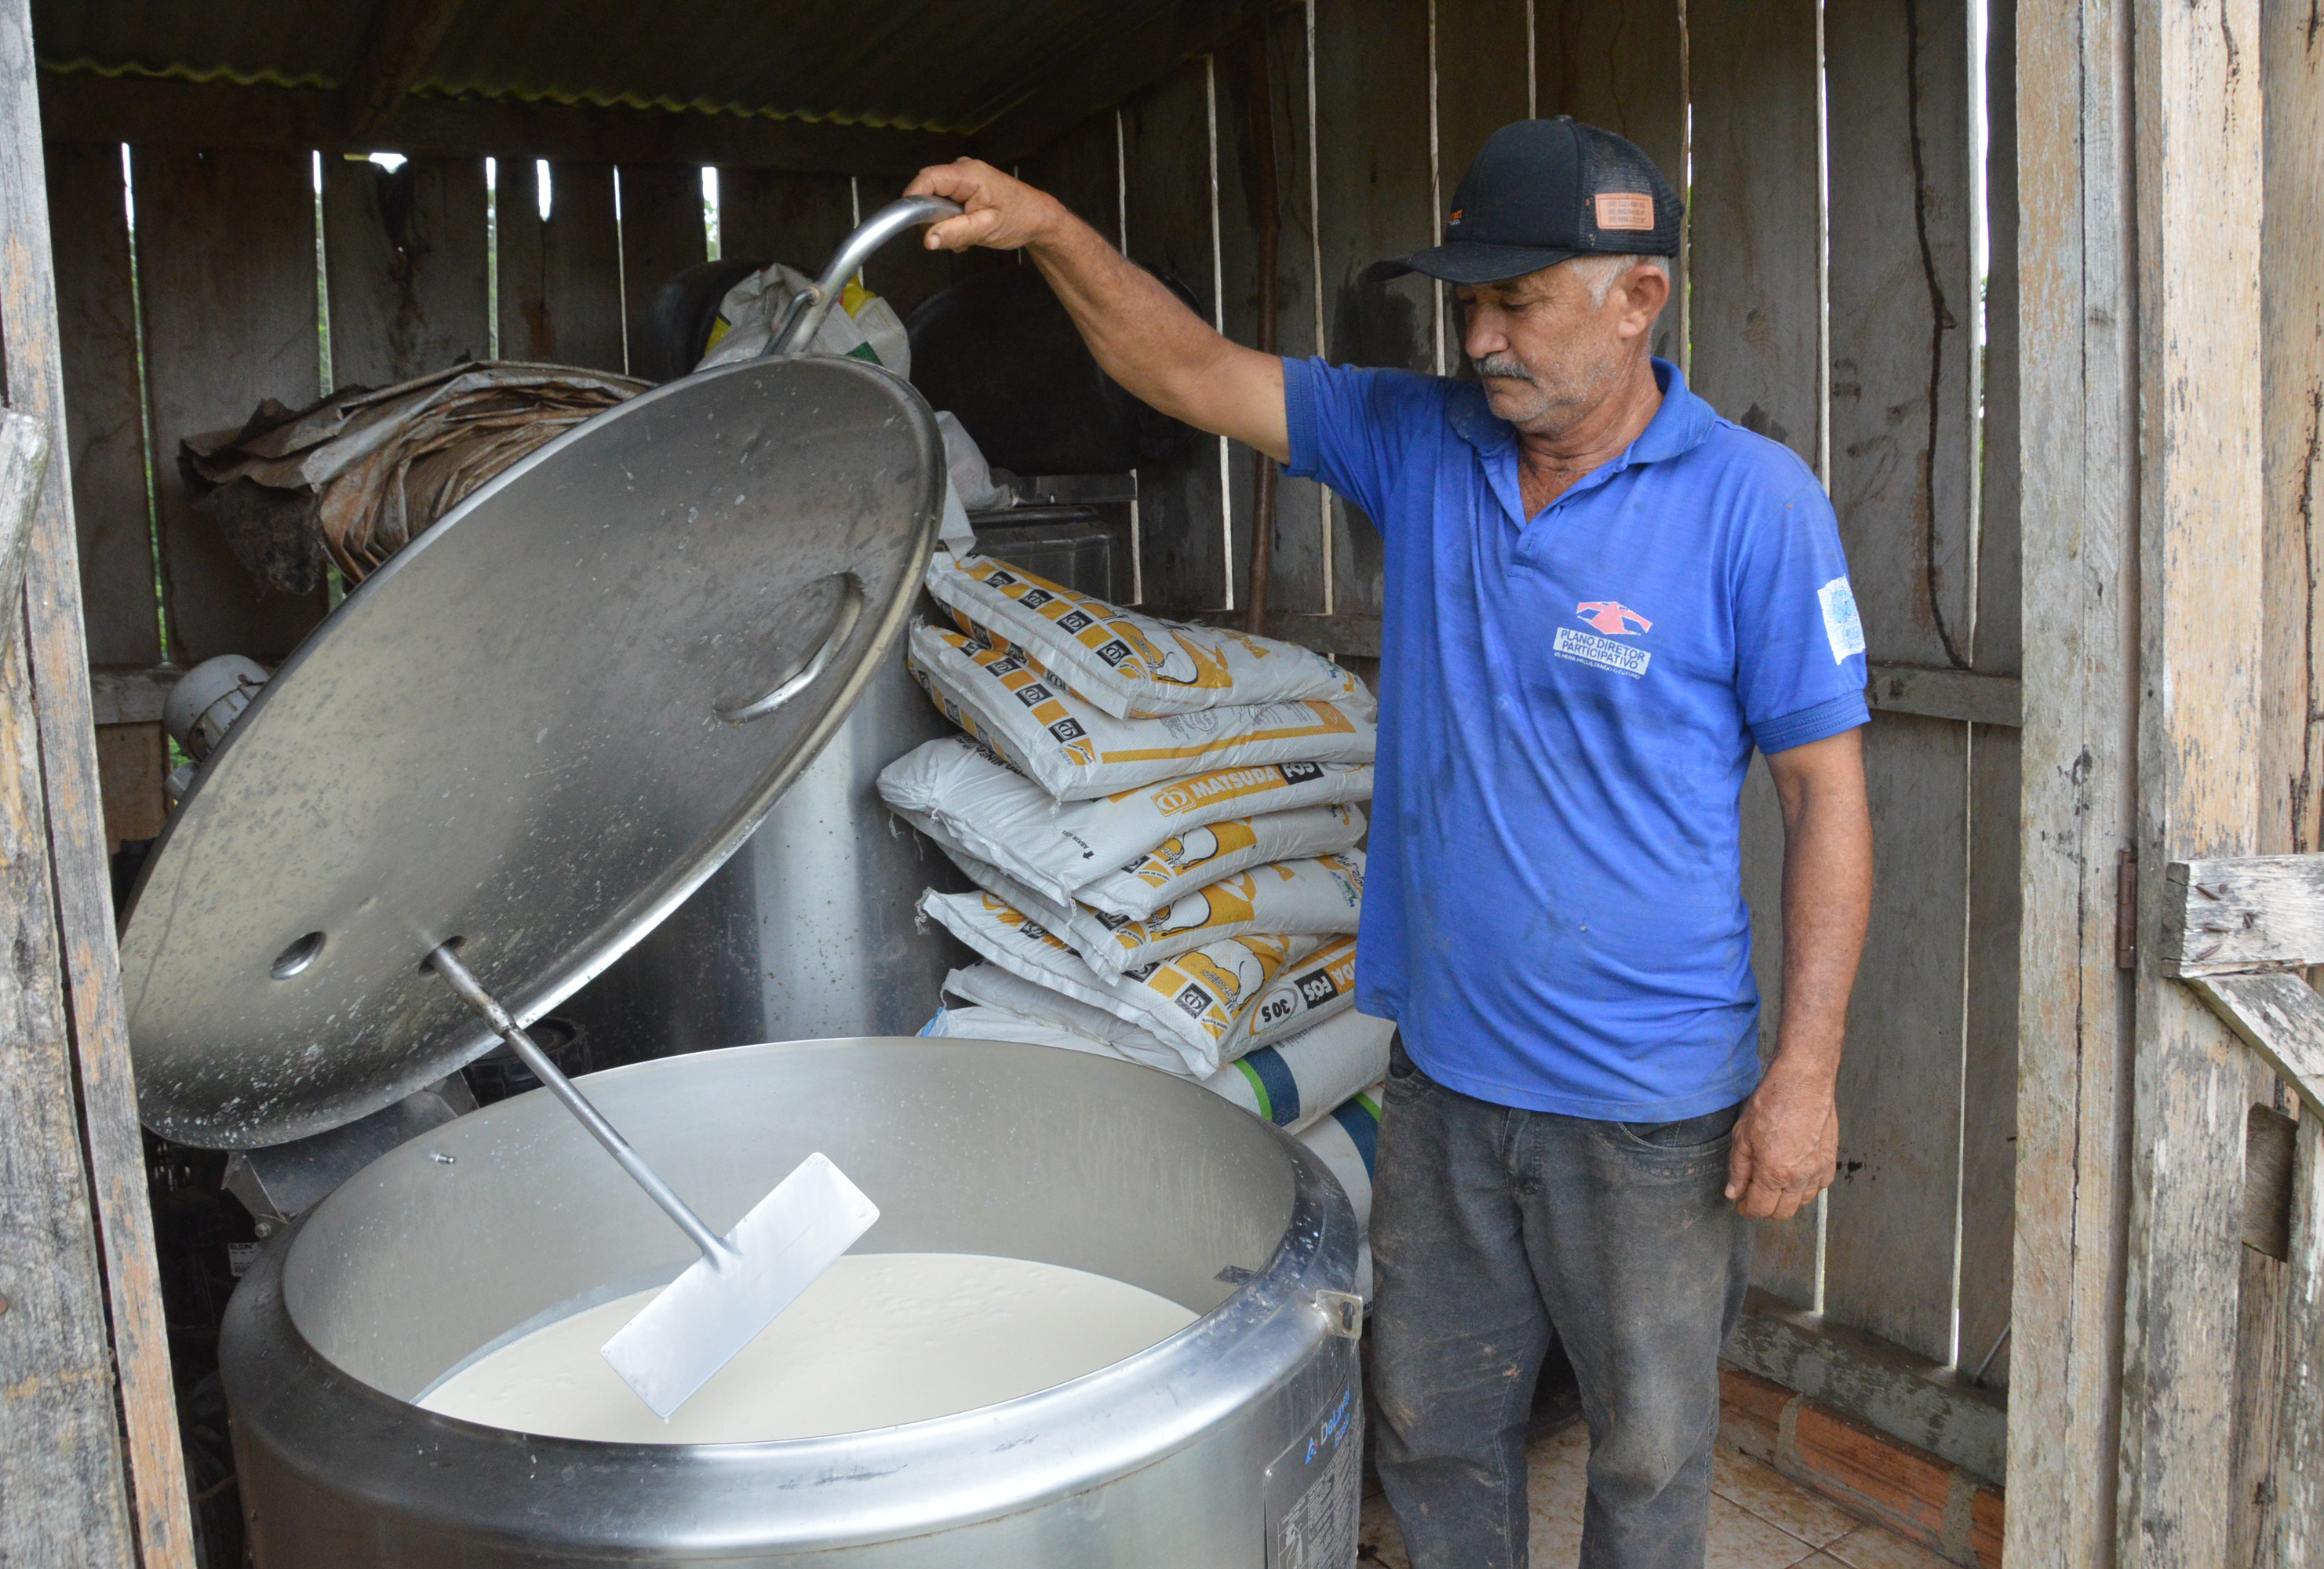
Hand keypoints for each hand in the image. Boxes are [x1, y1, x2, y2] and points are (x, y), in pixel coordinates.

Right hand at [905, 158, 1063, 253]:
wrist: (1038, 218)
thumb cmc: (1019, 219)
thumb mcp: (986, 230)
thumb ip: (955, 233)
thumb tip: (928, 239)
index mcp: (969, 174)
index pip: (927, 178)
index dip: (913, 198)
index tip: (909, 220)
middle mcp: (964, 170)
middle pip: (929, 189)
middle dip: (934, 216)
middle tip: (952, 234)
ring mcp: (965, 177)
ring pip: (936, 199)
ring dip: (945, 221)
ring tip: (966, 233)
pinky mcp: (965, 186)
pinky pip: (946, 201)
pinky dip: (951, 219)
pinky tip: (967, 228)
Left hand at [1725, 1071, 1838, 1220]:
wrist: (1803, 1083)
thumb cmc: (1772, 1103)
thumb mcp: (1743, 1135)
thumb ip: (1738, 1169)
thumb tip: (1734, 1192)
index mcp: (1774, 1173)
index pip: (1761, 1208)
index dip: (1748, 1210)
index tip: (1741, 1205)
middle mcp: (1799, 1177)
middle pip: (1784, 1212)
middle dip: (1766, 1210)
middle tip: (1755, 1198)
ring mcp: (1818, 1170)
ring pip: (1803, 1201)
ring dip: (1787, 1200)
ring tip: (1774, 1186)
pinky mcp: (1830, 1160)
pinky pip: (1819, 1186)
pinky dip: (1806, 1188)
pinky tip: (1795, 1176)